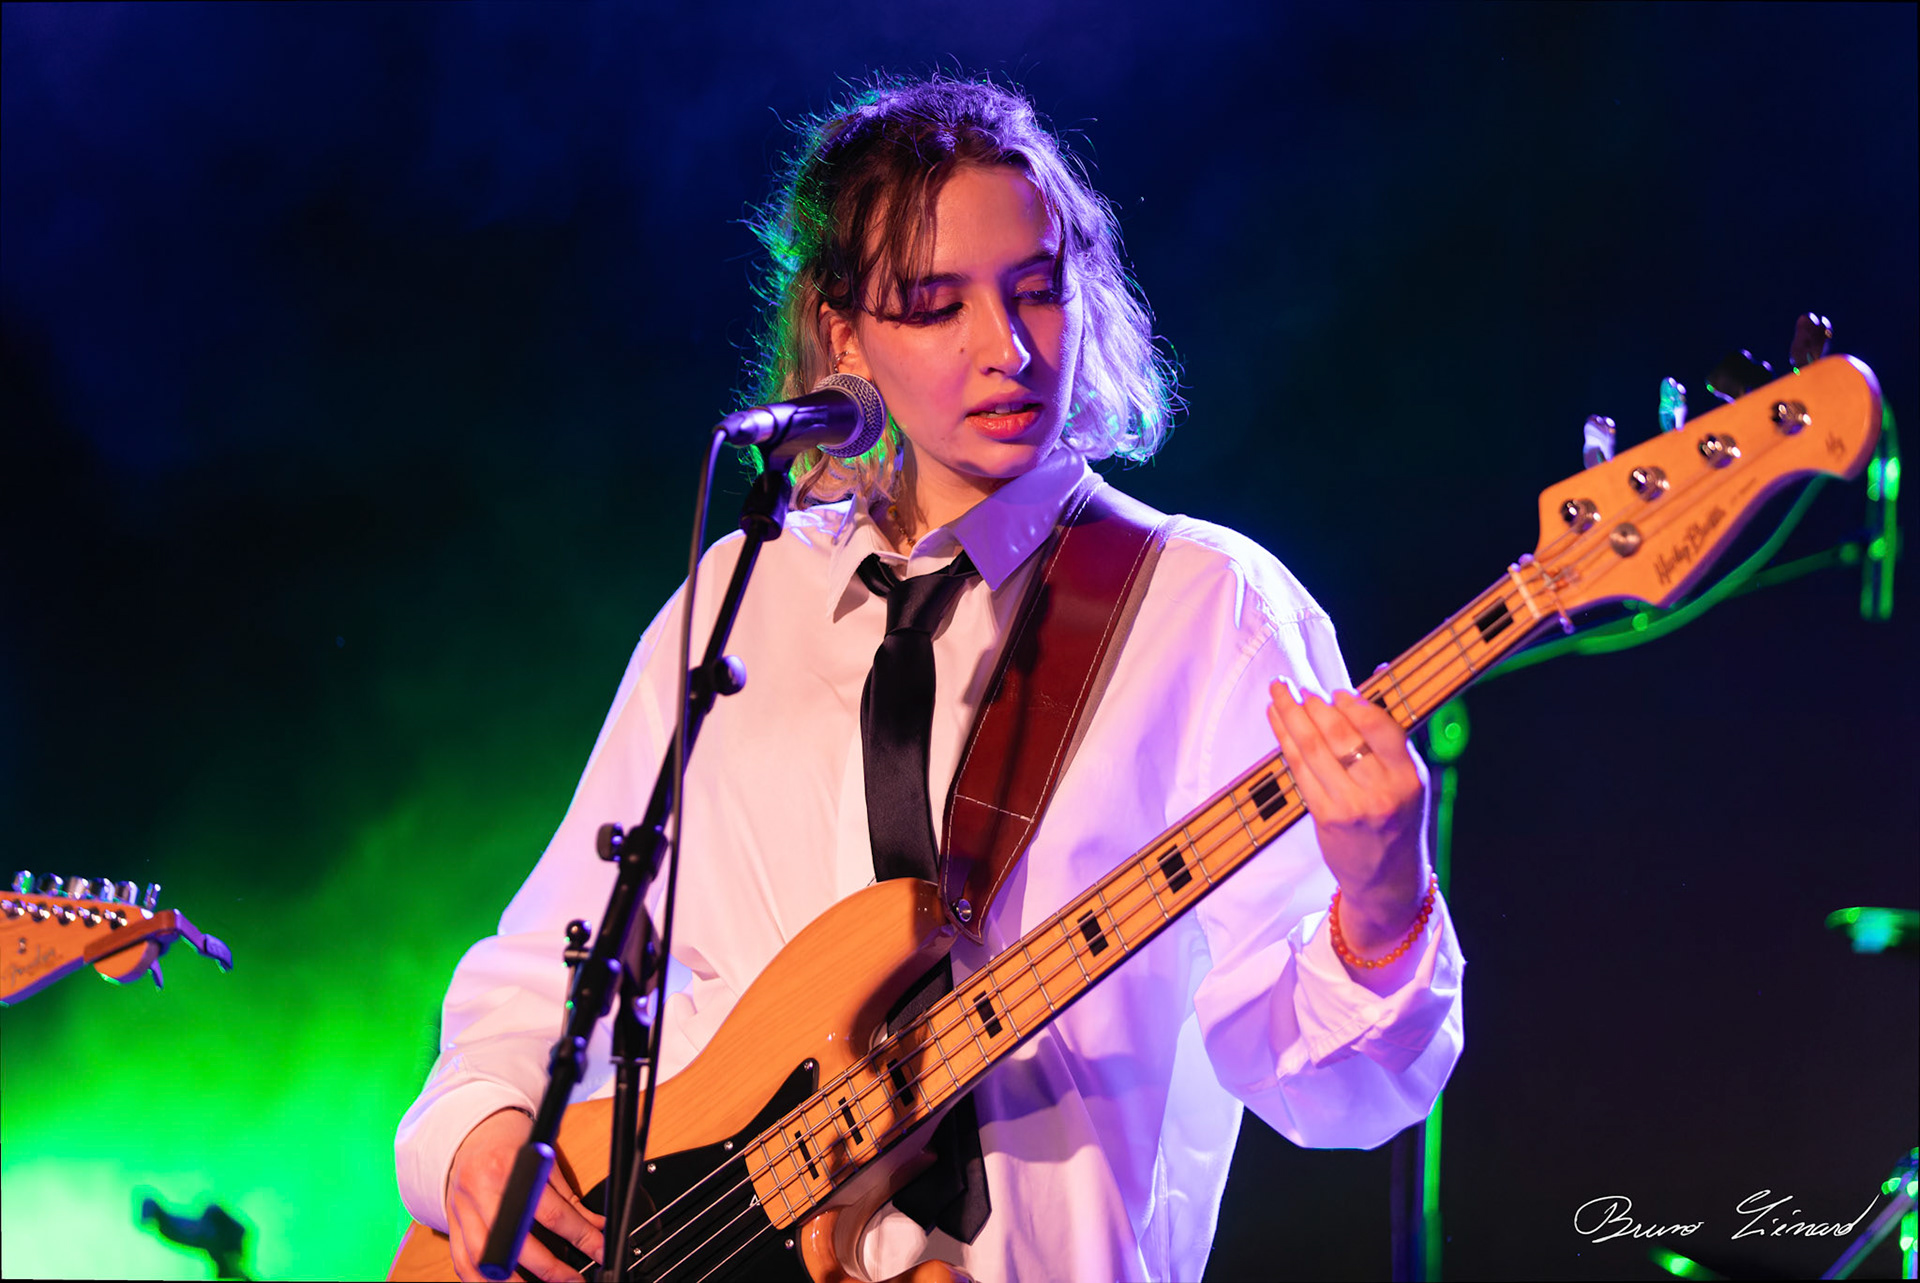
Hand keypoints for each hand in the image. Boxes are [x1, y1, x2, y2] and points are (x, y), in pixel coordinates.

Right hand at [446, 1108, 604, 1281]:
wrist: (471, 1131)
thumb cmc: (510, 1142)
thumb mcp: (543, 1159)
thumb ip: (569, 1198)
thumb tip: (596, 1226)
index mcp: (509, 1168)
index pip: (550, 1212)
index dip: (580, 1236)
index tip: (598, 1251)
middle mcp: (481, 1191)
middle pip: (515, 1242)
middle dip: (549, 1269)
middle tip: (573, 1280)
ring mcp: (462, 1211)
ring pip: (482, 1260)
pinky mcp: (452, 1224)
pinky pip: (462, 1263)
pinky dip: (481, 1282)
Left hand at [1266, 682, 1430, 956]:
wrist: (1388, 881)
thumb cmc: (1397, 823)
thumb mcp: (1409, 783)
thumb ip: (1392, 737)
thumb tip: (1379, 673)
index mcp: (1410, 778)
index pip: (1382, 729)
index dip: (1355, 705)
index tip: (1336, 691)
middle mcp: (1382, 792)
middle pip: (1340, 735)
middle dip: (1314, 704)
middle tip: (1297, 685)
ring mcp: (1352, 806)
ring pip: (1314, 748)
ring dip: (1291, 715)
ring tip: (1280, 693)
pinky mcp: (1326, 818)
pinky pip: (1300, 771)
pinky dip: (1285, 741)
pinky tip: (1277, 722)